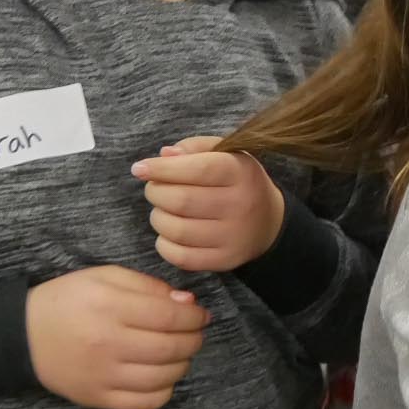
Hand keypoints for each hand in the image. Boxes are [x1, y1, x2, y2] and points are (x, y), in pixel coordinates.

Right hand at [26, 265, 209, 408]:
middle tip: (195, 333)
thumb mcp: (105, 277)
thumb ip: (148, 286)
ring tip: (180, 352)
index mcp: (110, 307)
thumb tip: (188, 304)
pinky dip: (164, 390)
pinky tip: (162, 375)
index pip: (170, 317)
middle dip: (194, 340)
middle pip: (171, 348)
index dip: (195, 317)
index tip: (201, 315)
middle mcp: (108, 343)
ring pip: (164, 377)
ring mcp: (103, 375)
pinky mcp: (97, 398)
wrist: (24, 335)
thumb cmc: (69, 300)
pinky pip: (144, 402)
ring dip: (183, 364)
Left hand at [133, 135, 285, 272]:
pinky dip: (164, 245)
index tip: (139, 168)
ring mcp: (234, 236)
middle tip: (154, 189)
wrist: (269, 222)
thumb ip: (195, 147)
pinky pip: (181, 257)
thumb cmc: (237, 181)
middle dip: (156, 192)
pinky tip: (168, 233)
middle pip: (182, 200)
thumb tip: (164, 156)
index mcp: (241, 172)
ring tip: (162, 210)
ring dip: (158, 218)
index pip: (198, 169)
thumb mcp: (226, 153)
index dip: (162, 169)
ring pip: (177, 230)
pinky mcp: (225, 260)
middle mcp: (241, 205)